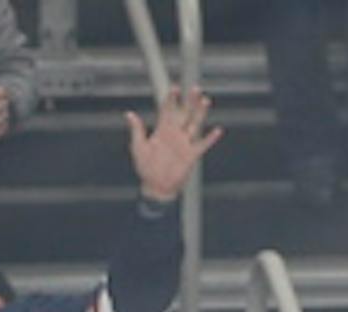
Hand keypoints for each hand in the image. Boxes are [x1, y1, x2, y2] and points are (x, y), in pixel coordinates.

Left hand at [126, 86, 220, 203]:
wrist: (156, 187)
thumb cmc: (145, 167)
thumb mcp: (139, 148)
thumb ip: (137, 130)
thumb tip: (129, 114)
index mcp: (162, 130)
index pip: (168, 110)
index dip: (171, 99)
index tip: (174, 88)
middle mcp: (175, 133)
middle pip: (184, 113)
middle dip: (190, 101)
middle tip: (195, 88)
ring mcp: (185, 142)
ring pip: (195, 123)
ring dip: (200, 112)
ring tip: (205, 100)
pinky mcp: (192, 154)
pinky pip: (203, 144)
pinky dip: (210, 138)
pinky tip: (218, 130)